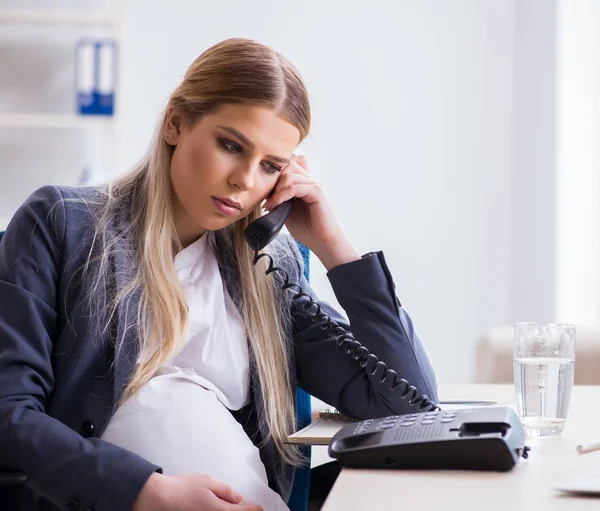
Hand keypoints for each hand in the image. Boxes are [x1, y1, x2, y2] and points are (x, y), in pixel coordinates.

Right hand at [133, 472, 262, 510]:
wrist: (159, 499)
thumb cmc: (183, 488)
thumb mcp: (207, 481)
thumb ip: (224, 490)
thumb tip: (238, 498)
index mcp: (218, 510)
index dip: (252, 510)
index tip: (260, 508)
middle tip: (249, 507)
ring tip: (232, 505)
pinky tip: (219, 507)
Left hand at [262, 155, 348, 258]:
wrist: (321, 241)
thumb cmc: (306, 228)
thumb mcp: (286, 210)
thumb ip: (278, 197)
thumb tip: (264, 190)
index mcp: (303, 183)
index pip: (287, 166)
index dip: (273, 176)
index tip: (265, 195)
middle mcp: (309, 180)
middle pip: (287, 165)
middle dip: (273, 180)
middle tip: (267, 198)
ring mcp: (314, 184)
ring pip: (288, 176)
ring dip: (275, 191)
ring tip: (270, 205)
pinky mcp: (317, 192)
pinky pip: (294, 187)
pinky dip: (281, 196)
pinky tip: (275, 206)